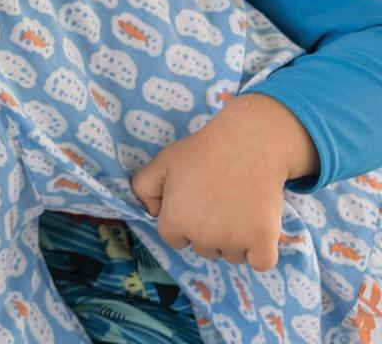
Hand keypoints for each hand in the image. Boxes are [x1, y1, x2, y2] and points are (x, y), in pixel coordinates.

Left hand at [130, 94, 318, 271]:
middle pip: (204, 250)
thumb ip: (144, 188)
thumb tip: (153, 213)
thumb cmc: (203, 152)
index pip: (174, 239)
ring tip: (239, 208)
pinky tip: (259, 230)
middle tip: (219, 203)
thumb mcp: (162, 162)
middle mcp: (203, 237)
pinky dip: (261, 252)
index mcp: (176, 221)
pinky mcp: (263, 242)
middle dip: (209, 233)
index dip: (183, 223)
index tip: (195, 206)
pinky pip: (261, 263)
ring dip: (236, 241)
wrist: (247, 144)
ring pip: (232, 255)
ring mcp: (234, 241)